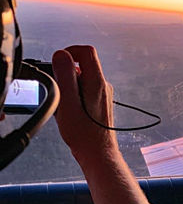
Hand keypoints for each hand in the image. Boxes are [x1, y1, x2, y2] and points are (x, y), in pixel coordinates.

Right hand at [52, 45, 117, 163]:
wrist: (97, 152)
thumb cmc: (83, 133)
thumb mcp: (67, 102)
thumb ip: (65, 76)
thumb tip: (61, 55)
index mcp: (97, 82)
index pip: (87, 51)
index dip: (70, 51)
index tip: (58, 63)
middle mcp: (103, 86)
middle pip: (83, 66)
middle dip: (66, 75)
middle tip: (60, 93)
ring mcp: (103, 95)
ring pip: (82, 80)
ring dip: (69, 89)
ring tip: (66, 107)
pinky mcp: (100, 103)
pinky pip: (85, 92)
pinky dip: (74, 97)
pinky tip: (71, 113)